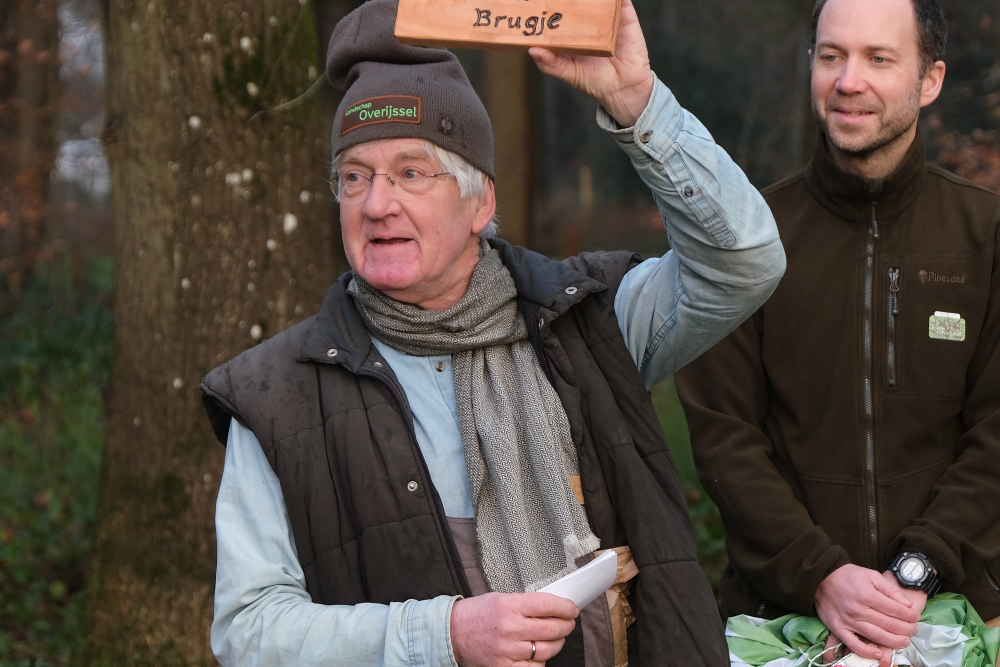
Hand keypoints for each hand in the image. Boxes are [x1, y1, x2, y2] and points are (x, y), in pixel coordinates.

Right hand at [450, 592, 578, 666]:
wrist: (452, 632)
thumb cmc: (477, 613)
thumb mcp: (502, 598)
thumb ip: (526, 604)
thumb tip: (554, 608)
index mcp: (509, 605)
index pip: (548, 605)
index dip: (566, 607)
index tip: (572, 609)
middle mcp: (509, 628)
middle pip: (552, 629)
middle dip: (566, 626)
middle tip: (568, 623)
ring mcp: (507, 650)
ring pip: (546, 650)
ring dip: (557, 644)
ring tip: (556, 638)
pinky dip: (541, 661)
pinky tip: (540, 654)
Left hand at [528, 0, 654, 126]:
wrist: (623, 89)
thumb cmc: (595, 82)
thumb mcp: (568, 73)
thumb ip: (549, 63)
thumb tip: (532, 49)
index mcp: (574, 32)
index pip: (561, 13)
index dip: (552, 6)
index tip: (537, 3)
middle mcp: (590, 22)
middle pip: (578, 2)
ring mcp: (608, 17)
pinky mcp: (625, 16)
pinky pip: (620, 0)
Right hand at [815, 565, 920, 666]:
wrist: (820, 578)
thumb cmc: (847, 575)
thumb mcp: (870, 574)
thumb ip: (889, 589)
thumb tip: (906, 605)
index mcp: (867, 594)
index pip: (895, 610)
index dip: (910, 616)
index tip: (916, 617)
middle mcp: (858, 610)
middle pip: (889, 625)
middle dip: (906, 629)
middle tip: (913, 629)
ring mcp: (848, 621)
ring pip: (876, 636)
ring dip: (894, 642)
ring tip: (904, 641)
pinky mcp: (838, 628)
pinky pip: (853, 644)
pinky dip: (866, 652)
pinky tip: (878, 654)